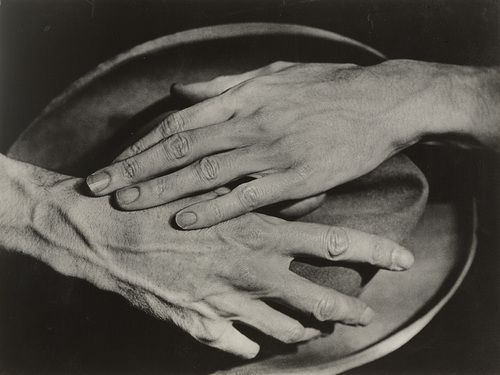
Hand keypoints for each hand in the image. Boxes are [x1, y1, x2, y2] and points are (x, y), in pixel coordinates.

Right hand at [6, 156, 413, 358]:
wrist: (104, 232)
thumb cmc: (161, 200)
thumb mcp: (215, 188)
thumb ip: (264, 195)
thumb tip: (308, 200)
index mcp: (259, 232)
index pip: (331, 242)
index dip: (373, 251)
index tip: (404, 259)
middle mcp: (251, 270)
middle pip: (316, 297)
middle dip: (346, 309)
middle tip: (365, 314)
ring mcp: (226, 302)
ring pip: (281, 327)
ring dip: (301, 329)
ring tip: (315, 331)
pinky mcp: (199, 323)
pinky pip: (237, 343)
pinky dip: (251, 342)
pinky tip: (256, 342)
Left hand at [85, 60, 445, 227]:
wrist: (381, 102)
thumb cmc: (327, 87)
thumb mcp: (272, 75)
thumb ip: (224, 85)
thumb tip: (182, 89)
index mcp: (241, 97)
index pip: (178, 122)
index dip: (142, 144)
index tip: (114, 161)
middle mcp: (247, 123)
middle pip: (179, 147)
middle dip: (135, 168)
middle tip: (98, 186)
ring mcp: (269, 151)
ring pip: (203, 172)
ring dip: (161, 189)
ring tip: (125, 203)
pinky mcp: (294, 178)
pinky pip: (244, 196)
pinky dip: (212, 209)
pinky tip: (184, 220)